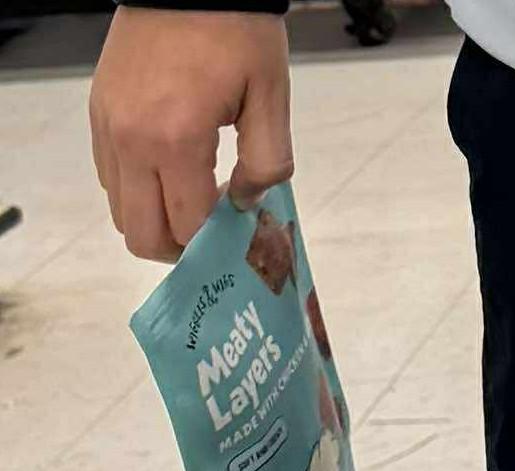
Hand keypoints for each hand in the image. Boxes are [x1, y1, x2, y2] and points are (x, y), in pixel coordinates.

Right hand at [90, 8, 292, 261]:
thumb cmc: (236, 34)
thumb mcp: (272, 101)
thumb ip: (267, 166)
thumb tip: (246, 204)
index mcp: (175, 140)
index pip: (188, 227)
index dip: (217, 241)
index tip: (239, 226)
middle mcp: (130, 139)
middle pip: (141, 234)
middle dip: (181, 248)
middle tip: (212, 232)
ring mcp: (108, 125)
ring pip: (120, 210)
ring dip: (156, 219)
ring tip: (193, 200)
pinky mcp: (99, 111)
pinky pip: (108, 174)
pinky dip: (137, 189)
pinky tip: (171, 172)